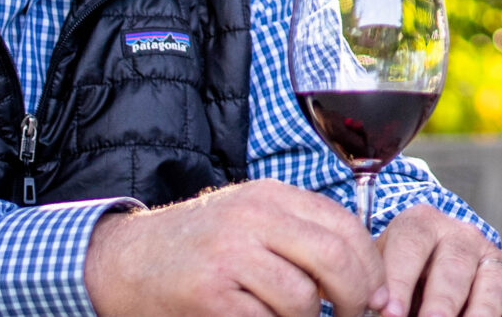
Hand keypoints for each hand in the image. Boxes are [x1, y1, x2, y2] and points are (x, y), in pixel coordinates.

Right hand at [85, 179, 385, 316]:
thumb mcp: (251, 221)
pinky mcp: (209, 293)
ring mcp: (230, 254)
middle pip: (335, 257)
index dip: (372, 267)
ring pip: (303, 297)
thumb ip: (300, 234)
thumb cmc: (199, 247)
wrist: (123, 261)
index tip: (379, 296)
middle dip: (358, 296)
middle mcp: (254, 217)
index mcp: (272, 197)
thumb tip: (366, 276)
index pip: (345, 226)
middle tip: (359, 316)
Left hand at [379, 203, 501, 316]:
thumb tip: (381, 311)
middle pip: (455, 264)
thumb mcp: (382, 280)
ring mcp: (493, 259)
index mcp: (421, 225)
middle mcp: (462, 236)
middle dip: (441, 301)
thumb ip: (382, 295)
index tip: (388, 312)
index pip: (412, 242)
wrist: (427, 279)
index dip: (399, 278)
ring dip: (480, 313)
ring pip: (493, 282)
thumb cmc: (396, 285)